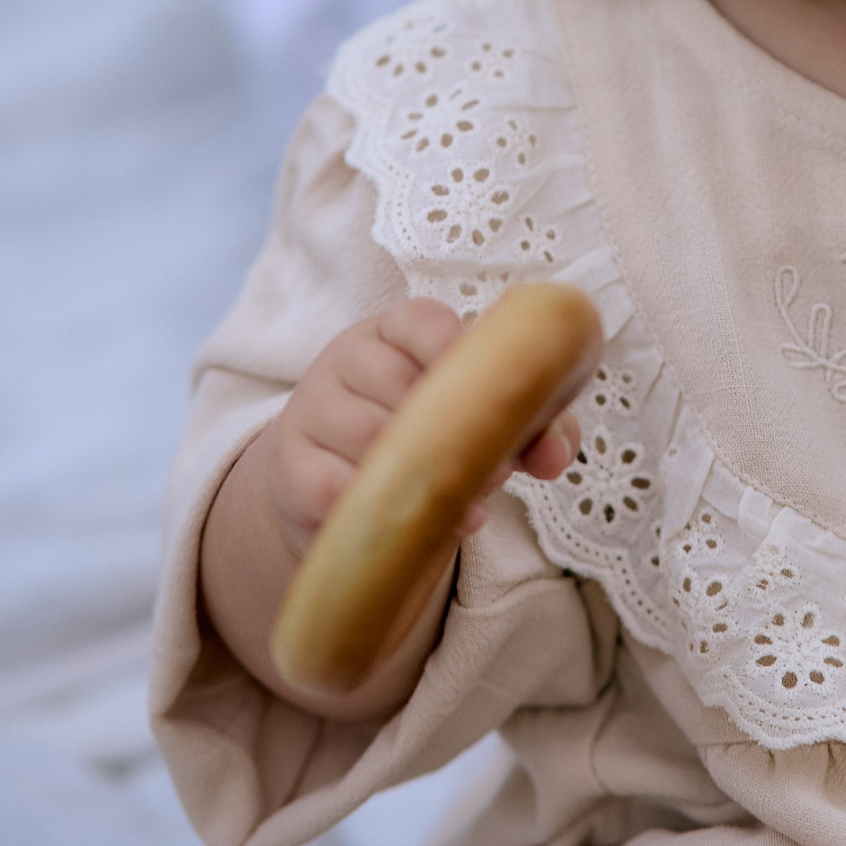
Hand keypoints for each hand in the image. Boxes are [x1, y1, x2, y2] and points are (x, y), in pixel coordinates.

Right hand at [265, 296, 583, 563]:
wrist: (330, 490)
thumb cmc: (416, 439)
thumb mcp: (468, 420)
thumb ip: (528, 426)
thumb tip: (555, 452)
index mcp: (394, 331)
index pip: (421, 320)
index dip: (456, 349)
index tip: (487, 385)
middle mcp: (346, 358)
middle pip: (401, 384)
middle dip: (455, 433)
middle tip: (496, 474)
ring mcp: (312, 409)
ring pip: (371, 436)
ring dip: (423, 474)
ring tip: (468, 505)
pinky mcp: (290, 468)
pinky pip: (334, 486)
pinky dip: (378, 507)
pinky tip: (412, 525)